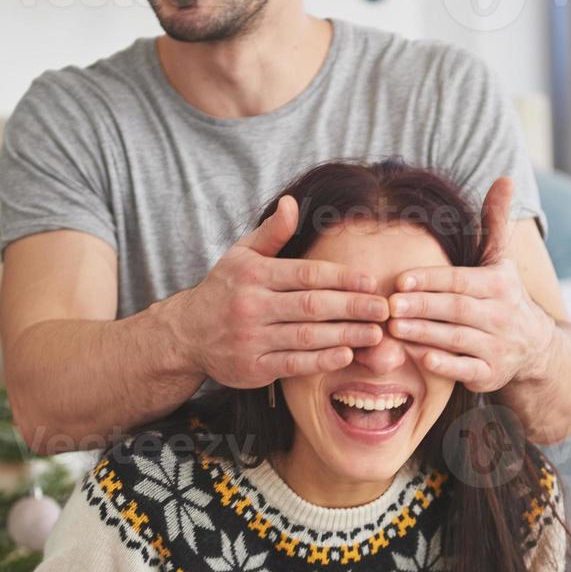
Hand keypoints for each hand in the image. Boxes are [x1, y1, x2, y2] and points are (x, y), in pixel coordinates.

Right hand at [169, 196, 389, 387]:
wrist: (186, 334)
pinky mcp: (252, 368)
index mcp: (254, 275)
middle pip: (312, 305)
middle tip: (384, 309)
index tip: (371, 283)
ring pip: (306, 336)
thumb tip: (292, 203)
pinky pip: (293, 364)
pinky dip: (321, 360)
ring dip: (345, 335)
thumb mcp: (241, 255)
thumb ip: (271, 233)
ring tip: (375, 333)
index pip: (306, 275)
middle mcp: (251, 306)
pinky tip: (346, 355)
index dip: (342, 278)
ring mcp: (251, 339)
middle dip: (352, 307)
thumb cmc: (223, 291)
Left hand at [386, 177, 556, 391]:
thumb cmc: (505, 297)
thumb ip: (496, 222)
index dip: (431, 281)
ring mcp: (497, 347)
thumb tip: (503, 178)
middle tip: (389, 305)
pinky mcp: (491, 374)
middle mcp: (501, 316)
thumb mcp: (502, 261)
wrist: (537, 348)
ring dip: (425, 335)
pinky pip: (466, 370)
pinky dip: (445, 365)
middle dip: (423, 307)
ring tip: (393, 329)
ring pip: (457, 340)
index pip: (461, 281)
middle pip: (457, 310)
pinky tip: (420, 358)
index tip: (401, 281)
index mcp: (499, 285)